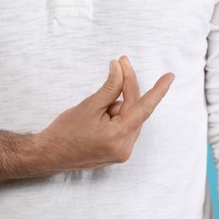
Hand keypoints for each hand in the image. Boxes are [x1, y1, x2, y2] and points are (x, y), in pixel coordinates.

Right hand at [35, 56, 174, 171]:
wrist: (49, 155)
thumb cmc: (65, 132)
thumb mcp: (89, 105)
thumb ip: (110, 87)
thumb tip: (119, 68)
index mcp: (118, 136)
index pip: (144, 107)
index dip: (158, 90)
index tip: (169, 77)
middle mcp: (125, 147)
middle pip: (135, 110)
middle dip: (127, 88)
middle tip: (120, 64)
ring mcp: (122, 153)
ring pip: (129, 118)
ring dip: (118, 105)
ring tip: (96, 108)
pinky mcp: (117, 153)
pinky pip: (124, 128)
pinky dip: (116, 116)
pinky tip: (99, 116)